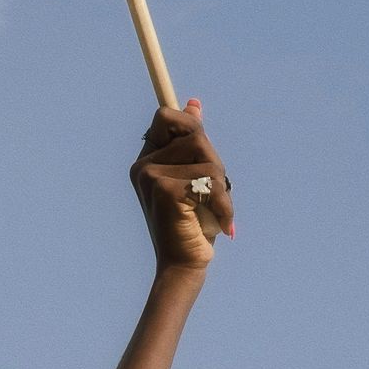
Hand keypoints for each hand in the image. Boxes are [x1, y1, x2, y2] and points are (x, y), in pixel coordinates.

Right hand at [131, 101, 233, 273]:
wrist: (183, 265)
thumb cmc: (192, 224)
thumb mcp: (194, 179)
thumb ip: (191, 146)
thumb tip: (194, 103)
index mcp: (146, 161)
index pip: (166, 116)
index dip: (188, 121)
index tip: (200, 128)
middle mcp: (144, 166)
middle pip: (193, 133)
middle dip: (213, 158)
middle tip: (218, 190)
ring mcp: (152, 177)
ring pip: (205, 157)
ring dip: (221, 184)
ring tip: (216, 209)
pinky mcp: (165, 190)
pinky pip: (209, 181)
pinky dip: (224, 204)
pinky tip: (223, 224)